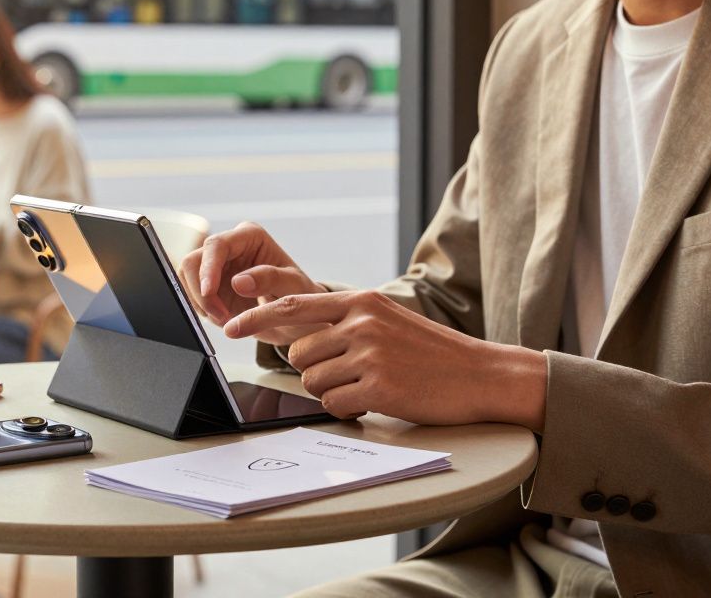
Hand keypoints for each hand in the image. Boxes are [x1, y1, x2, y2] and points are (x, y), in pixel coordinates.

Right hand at [178, 222, 325, 344]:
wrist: (299, 317)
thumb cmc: (302, 296)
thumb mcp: (295, 288)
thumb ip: (270, 279)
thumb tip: (238, 281)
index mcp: (250, 237)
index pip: (217, 245)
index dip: (208, 268)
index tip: (209, 292)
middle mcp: (230, 246)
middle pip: (193, 261)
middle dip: (202, 292)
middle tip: (222, 316)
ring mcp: (217, 266)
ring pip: (187, 278)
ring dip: (200, 303)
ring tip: (227, 319)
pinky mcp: (210, 285)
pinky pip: (191, 295)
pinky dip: (202, 310)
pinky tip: (224, 318)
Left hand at [224, 289, 547, 429]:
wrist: (480, 374)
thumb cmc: (430, 352)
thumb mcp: (387, 319)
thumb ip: (346, 320)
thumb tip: (298, 337)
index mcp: (360, 302)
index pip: (293, 306)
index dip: (256, 318)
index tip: (230, 326)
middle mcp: (360, 323)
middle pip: (299, 352)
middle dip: (314, 369)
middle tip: (348, 374)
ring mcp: (369, 355)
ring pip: (313, 380)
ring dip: (332, 391)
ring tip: (367, 385)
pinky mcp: (378, 388)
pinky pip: (335, 405)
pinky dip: (349, 409)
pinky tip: (375, 401)